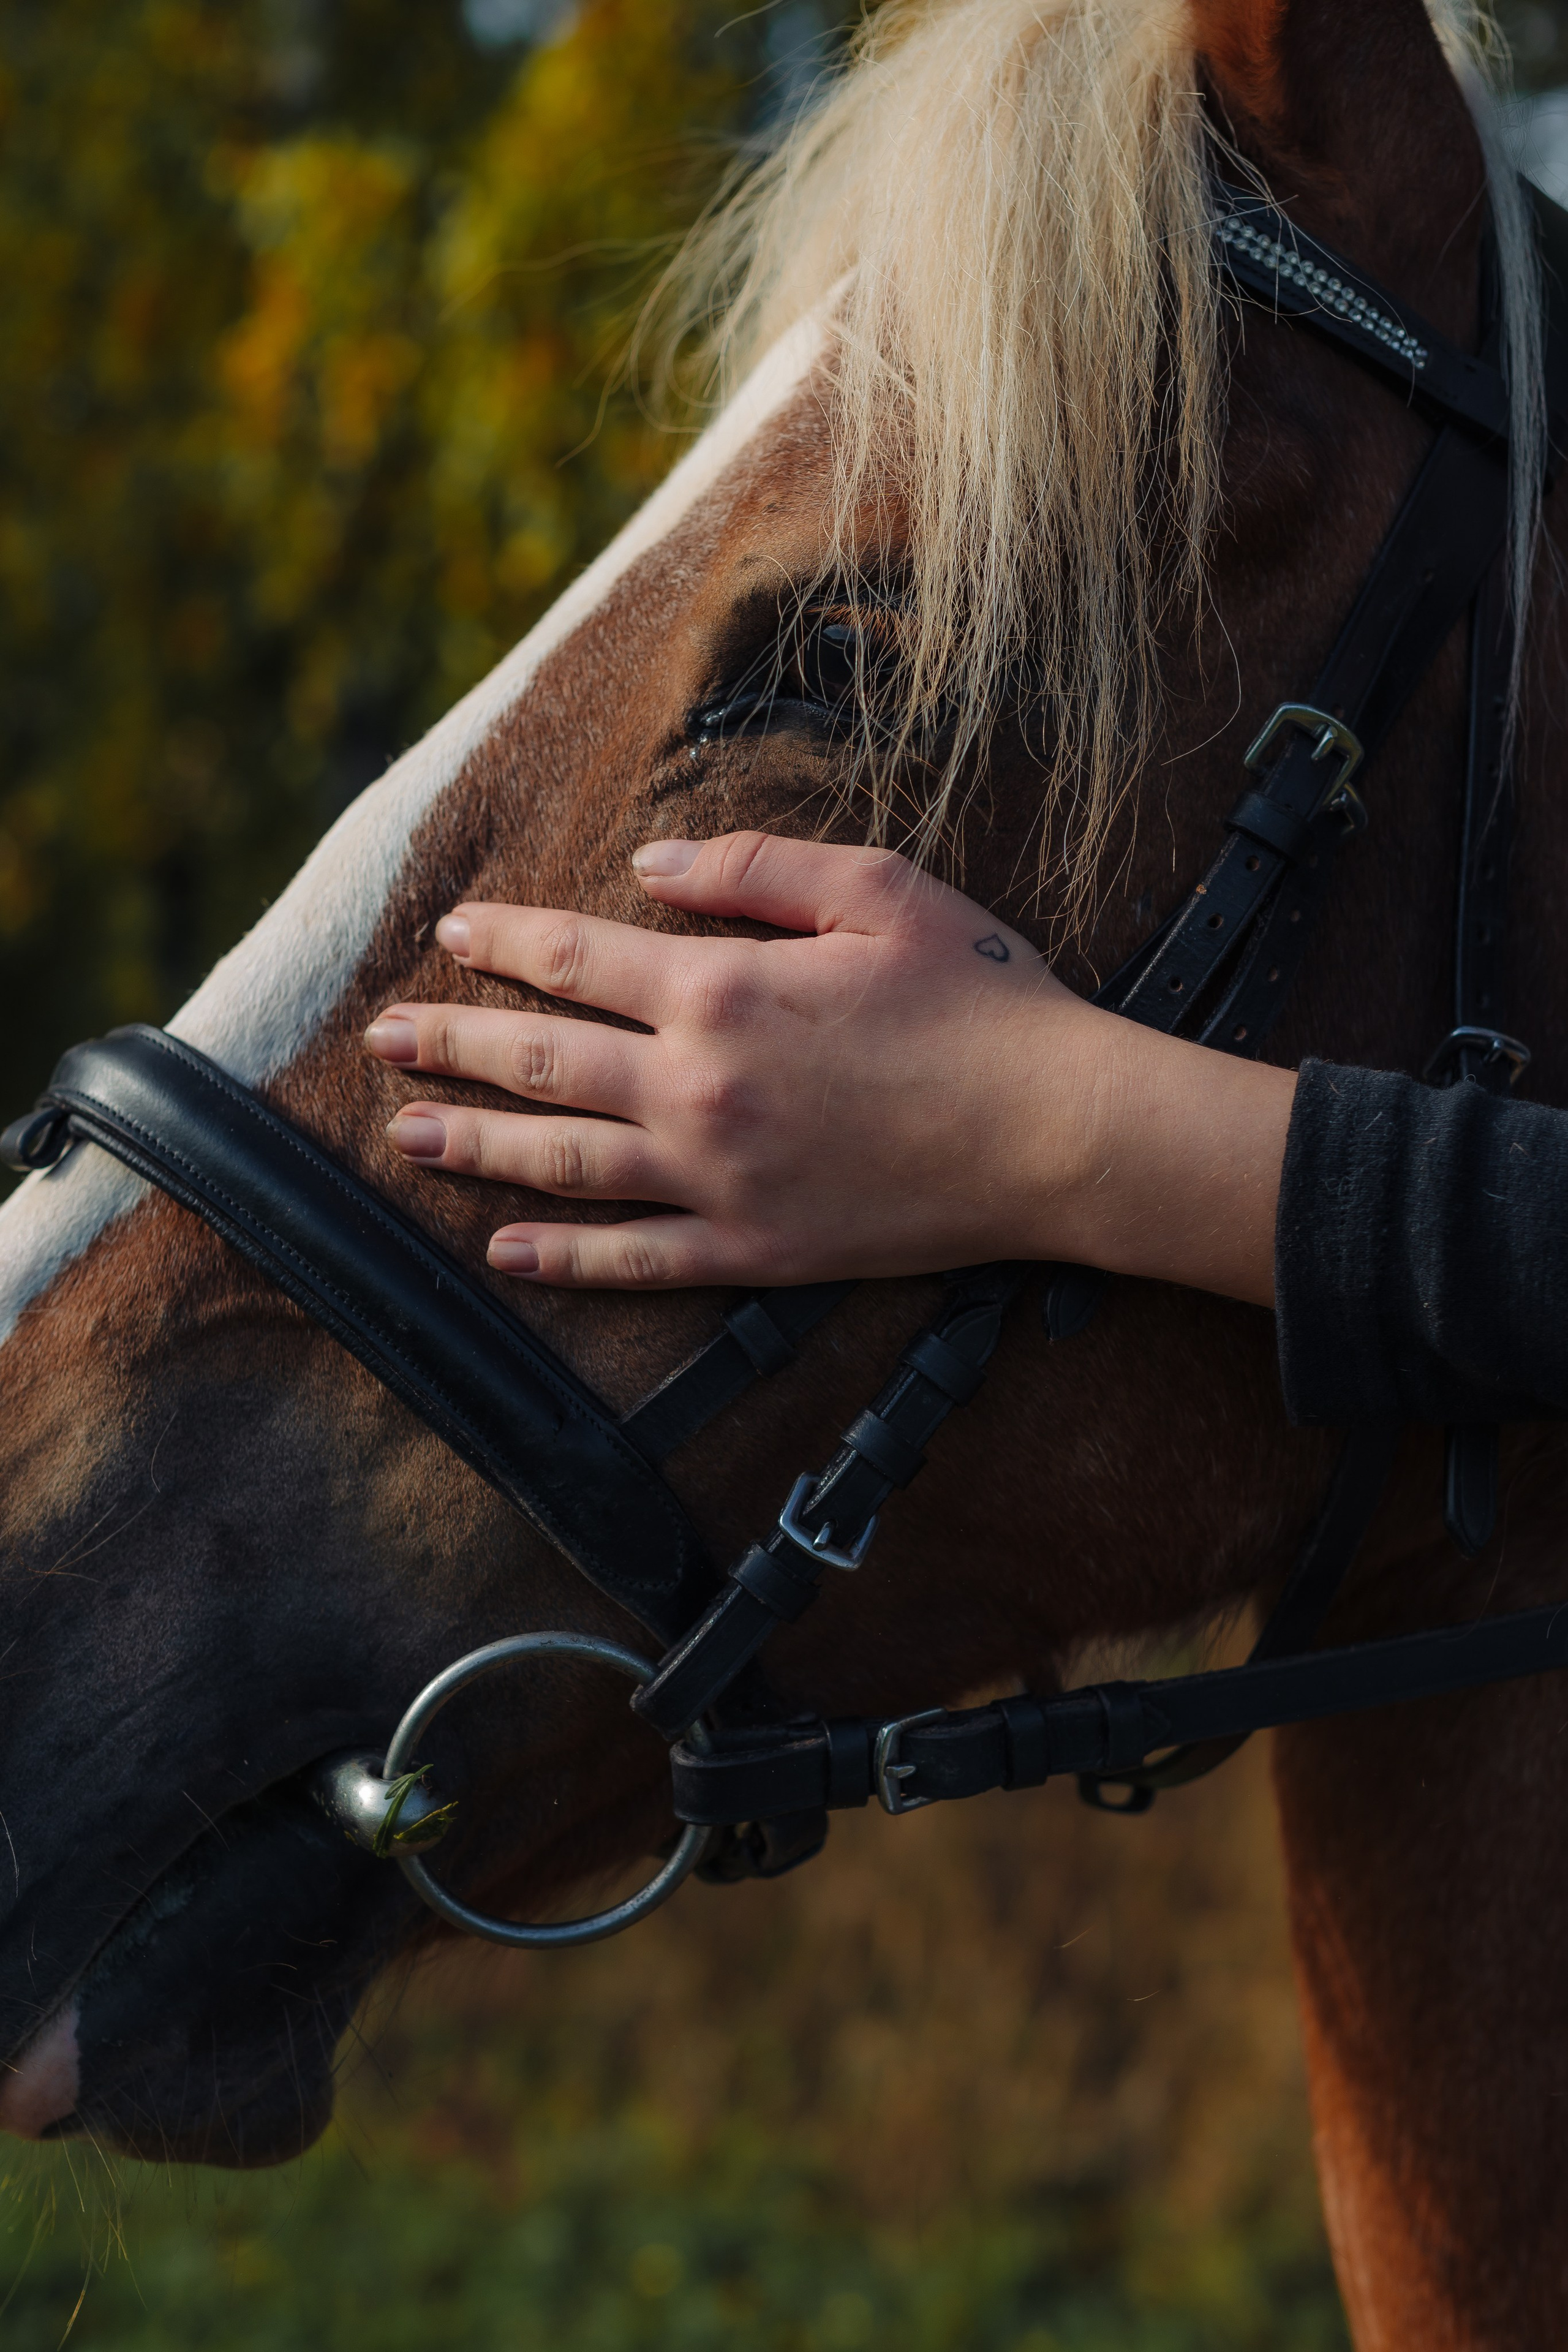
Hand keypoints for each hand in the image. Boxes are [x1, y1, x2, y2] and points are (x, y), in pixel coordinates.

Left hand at [363, 831, 1293, 1301]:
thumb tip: (651, 859)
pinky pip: (635, 1258)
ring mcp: (718, 1177)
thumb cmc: (981, 1001)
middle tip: (384, 1038)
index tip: (453, 934)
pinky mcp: (754, 1249)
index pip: (577, 957)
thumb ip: (754, 868)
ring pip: (564, 1162)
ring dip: (477, 1146)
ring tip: (409, 1136)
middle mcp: (698, 1086)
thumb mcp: (878, 890)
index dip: (505, 942)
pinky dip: (562, 1256)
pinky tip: (506, 1251)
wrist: (1059, 1131)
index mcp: (723, 989)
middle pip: (543, 1060)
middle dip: (453, 1044)